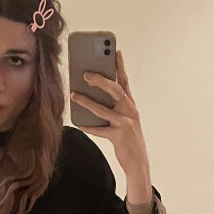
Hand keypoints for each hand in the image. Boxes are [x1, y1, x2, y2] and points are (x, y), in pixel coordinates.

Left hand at [71, 49, 150, 178]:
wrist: (138, 162)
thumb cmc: (129, 139)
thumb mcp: (126, 119)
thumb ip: (115, 107)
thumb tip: (94, 95)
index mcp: (131, 105)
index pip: (125, 82)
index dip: (120, 66)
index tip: (115, 52)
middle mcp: (129, 111)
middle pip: (114, 90)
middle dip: (100, 80)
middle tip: (86, 74)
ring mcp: (125, 124)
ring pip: (103, 109)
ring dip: (86, 101)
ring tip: (74, 95)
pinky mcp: (118, 137)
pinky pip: (100, 129)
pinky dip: (89, 126)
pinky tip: (79, 123)